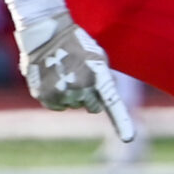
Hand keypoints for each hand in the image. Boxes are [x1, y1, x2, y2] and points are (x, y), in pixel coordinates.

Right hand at [15, 13, 135, 141]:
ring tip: (66, 72)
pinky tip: (55, 79)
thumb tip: (102, 102)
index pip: (113, 103)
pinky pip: (58, 106)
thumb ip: (104, 81)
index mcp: (98, 77)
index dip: (122, 123)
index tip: (128, 138)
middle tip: (82, 76)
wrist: (48, 35)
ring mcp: (62, 94)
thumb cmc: (78, 45)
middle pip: (92, 106)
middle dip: (90, 96)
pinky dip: (57, 97)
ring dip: (72, 95)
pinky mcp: (45, 96)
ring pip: (73, 106)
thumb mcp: (99, 58)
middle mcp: (81, 88)